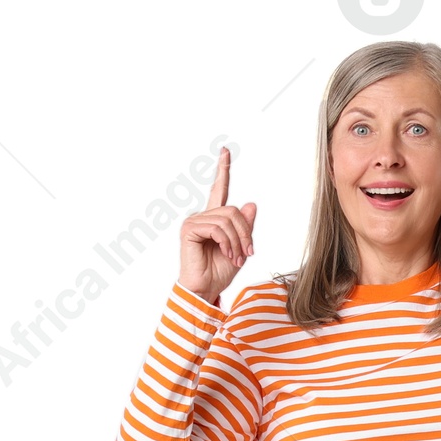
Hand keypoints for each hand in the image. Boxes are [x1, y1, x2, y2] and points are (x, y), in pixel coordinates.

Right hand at [179, 147, 257, 305]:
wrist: (206, 290)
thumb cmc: (219, 273)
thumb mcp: (241, 248)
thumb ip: (246, 227)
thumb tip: (251, 203)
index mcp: (214, 220)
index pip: (219, 190)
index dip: (223, 170)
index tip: (225, 151)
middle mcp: (202, 217)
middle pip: (234, 211)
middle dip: (246, 232)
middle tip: (248, 253)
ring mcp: (194, 221)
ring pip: (228, 219)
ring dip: (238, 241)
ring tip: (237, 257)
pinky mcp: (189, 229)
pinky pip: (218, 228)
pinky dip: (228, 243)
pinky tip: (228, 255)